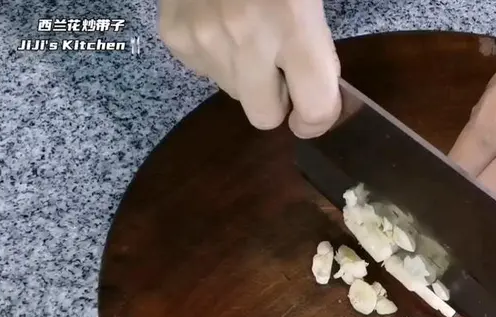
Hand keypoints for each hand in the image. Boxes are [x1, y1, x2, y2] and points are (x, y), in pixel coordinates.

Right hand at [158, 0, 340, 137]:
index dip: (319, 118)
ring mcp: (204, 38)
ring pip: (233, 93)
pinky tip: (220, 19)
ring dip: (246, 75)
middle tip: (283, 70)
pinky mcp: (174, 35)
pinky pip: (204, 70)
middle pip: (264, 117)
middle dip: (278, 101)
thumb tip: (321, 97)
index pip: (314, 107)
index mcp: (294, 24)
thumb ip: (317, 46)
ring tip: (249, 30)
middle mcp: (247, 39)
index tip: (317, 109)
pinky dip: (217, 54)